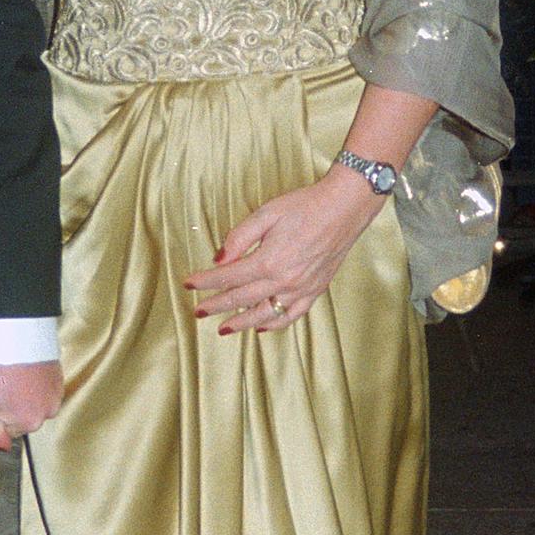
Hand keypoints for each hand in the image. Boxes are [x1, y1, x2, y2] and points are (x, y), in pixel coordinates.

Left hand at [0, 360, 62, 454]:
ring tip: (6, 377)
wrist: (13, 328)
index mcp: (26, 423)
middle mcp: (45, 413)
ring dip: (17, 398)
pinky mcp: (58, 377)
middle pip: (15, 423)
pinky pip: (40, 390)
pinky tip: (18, 371)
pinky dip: (29, 385)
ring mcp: (54, 394)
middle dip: (2, 412)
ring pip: (28, 407)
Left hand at [185, 172, 380, 334]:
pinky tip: (261, 327)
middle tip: (198, 312)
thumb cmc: (305, 206)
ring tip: (224, 328)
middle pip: (241, 299)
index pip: (228, 277)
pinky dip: (274, 324)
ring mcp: (301, 289)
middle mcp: (284, 281)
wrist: (345, 208)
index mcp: (268, 261)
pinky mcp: (315, 290)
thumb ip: (239, 237)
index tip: (189, 285)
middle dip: (216, 306)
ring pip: (264, 314)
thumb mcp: (266, 214)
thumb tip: (219, 259)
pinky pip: (291, 315)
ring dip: (241, 323)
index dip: (206, 282)